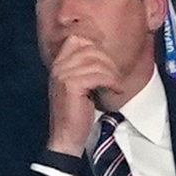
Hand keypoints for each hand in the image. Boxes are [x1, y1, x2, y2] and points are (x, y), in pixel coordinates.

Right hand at [46, 35, 124, 155]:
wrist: (66, 136)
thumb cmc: (76, 113)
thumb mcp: (77, 85)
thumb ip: (84, 67)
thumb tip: (102, 50)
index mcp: (58, 64)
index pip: (77, 39)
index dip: (95, 43)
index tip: (109, 57)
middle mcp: (58, 66)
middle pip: (90, 48)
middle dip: (109, 61)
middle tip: (116, 76)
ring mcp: (63, 75)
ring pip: (97, 62)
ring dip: (113, 74)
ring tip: (117, 85)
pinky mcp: (72, 86)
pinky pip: (99, 75)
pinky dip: (112, 82)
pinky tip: (115, 91)